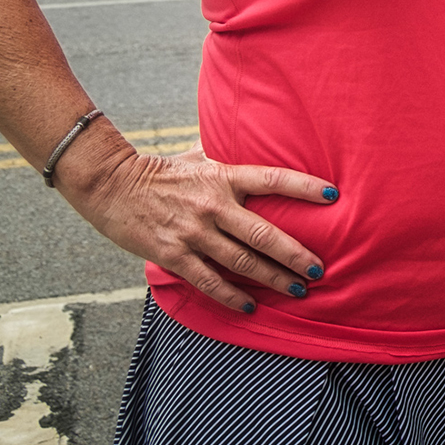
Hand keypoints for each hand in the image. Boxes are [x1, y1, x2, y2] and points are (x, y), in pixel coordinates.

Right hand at [63, 143, 336, 313]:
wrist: (111, 186)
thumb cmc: (161, 170)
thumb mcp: (198, 156)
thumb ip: (228, 156)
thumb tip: (255, 138)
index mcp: (224, 176)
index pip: (273, 179)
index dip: (304, 187)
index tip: (333, 196)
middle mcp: (214, 205)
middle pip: (264, 233)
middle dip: (295, 254)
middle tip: (319, 269)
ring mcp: (194, 232)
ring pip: (242, 261)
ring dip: (272, 278)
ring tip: (297, 289)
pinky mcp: (173, 254)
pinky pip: (208, 280)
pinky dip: (231, 295)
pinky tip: (251, 306)